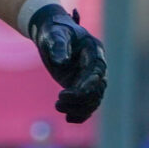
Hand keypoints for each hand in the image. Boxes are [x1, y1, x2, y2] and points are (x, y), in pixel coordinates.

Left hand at [30, 6, 107, 122]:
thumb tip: (61, 62)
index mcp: (94, 49)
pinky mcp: (80, 85)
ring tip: (58, 106)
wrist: (50, 31)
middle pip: (98, 88)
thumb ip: (58, 46)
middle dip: (81, 98)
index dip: (89, 83)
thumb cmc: (54, 29)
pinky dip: (80, 113)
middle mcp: (95, 65)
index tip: (74, 92)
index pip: (97, 70)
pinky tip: (69, 118)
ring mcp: (88, 76)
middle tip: (58, 101)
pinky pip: (87, 103)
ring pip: (93, 99)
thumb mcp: (54, 34)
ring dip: (78, 107)